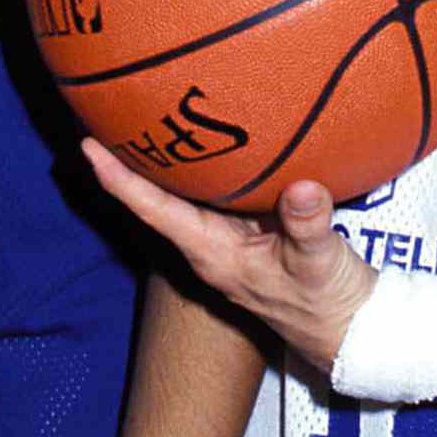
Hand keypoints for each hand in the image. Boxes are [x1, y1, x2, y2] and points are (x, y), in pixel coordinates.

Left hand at [83, 139, 377, 373]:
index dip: (120, 179)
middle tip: (106, 109)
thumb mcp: (321, 263)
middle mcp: (210, 242)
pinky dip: (207, 161)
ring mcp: (227, 236)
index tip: (89, 146)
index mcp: (213, 253)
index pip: (155, 210)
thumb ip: (309, 226)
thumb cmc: (326, 302)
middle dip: (132, 157)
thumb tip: (300, 188)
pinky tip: (206, 134)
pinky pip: (217, 189)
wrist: (347, 326)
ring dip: (167, 157)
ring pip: (185, 190)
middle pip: (157, 195)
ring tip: (141, 111)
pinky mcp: (249, 228)